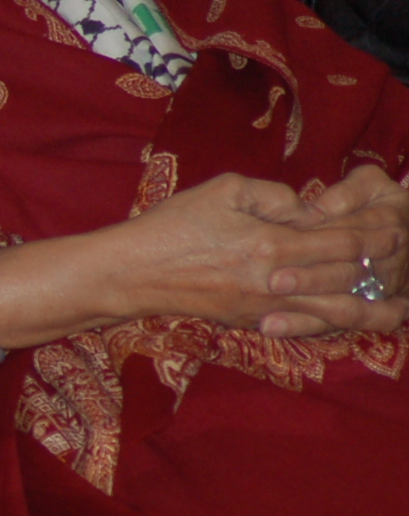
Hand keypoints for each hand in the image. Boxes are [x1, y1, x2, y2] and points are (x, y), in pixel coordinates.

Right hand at [102, 172, 404, 336]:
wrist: (133, 273)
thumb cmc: (173, 225)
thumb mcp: (221, 190)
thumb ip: (272, 194)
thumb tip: (303, 208)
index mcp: (272, 244)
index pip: (341, 240)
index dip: (373, 234)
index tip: (395, 227)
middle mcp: (276, 281)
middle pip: (344, 277)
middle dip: (378, 266)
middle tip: (402, 255)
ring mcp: (265, 307)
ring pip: (332, 312)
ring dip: (369, 309)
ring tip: (397, 308)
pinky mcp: (252, 322)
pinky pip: (305, 326)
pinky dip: (333, 325)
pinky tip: (350, 322)